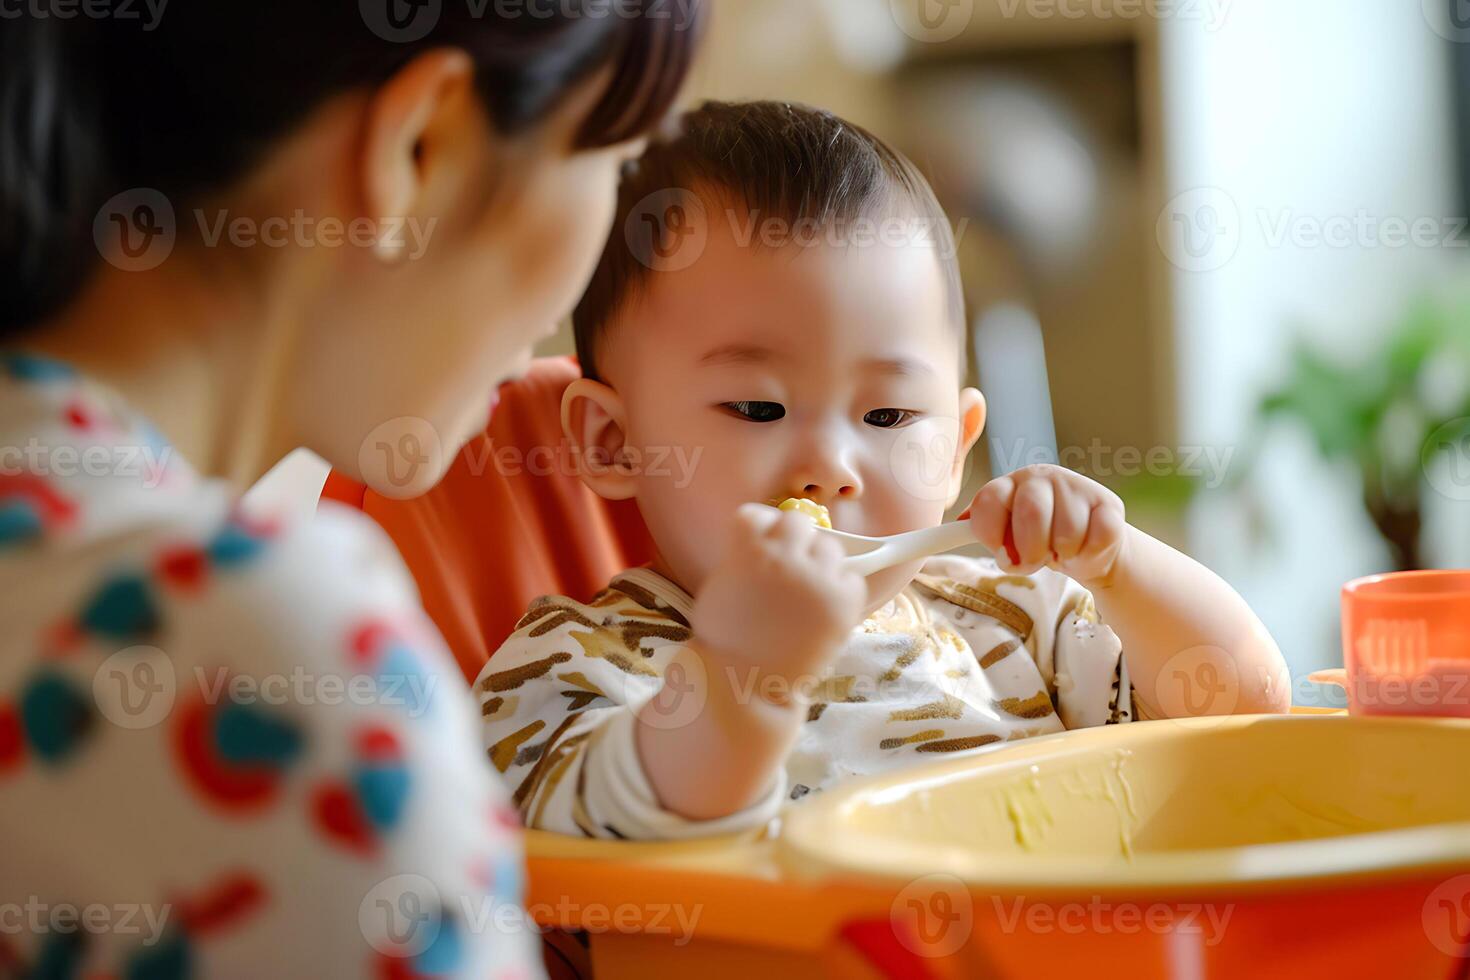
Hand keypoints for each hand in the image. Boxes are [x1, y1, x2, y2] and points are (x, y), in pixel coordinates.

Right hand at [691, 504, 866, 699]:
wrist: (747, 684)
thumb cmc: (725, 641)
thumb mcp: (720, 587)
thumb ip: (743, 559)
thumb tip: (767, 546)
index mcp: (747, 550)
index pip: (758, 515)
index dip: (760, 529)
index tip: (761, 543)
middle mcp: (784, 556)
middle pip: (798, 523)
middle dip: (793, 541)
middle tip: (788, 567)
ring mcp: (817, 578)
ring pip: (830, 548)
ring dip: (820, 563)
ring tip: (807, 591)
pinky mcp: (843, 602)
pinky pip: (852, 579)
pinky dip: (841, 588)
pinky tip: (824, 607)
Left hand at [967, 465, 1127, 584]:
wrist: (1087, 544)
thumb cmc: (1039, 539)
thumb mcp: (1006, 534)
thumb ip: (983, 529)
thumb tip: (959, 523)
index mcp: (1010, 484)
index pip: (989, 501)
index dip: (990, 534)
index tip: (1000, 552)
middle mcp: (1042, 477)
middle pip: (1032, 515)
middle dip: (1030, 552)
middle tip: (1034, 561)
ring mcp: (1077, 486)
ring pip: (1066, 535)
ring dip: (1061, 556)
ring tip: (1060, 552)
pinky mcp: (1108, 503)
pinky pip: (1096, 540)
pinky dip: (1087, 557)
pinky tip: (1084, 549)